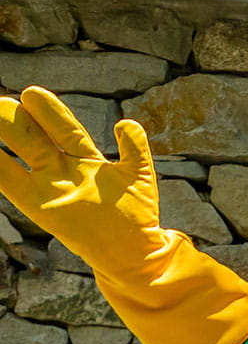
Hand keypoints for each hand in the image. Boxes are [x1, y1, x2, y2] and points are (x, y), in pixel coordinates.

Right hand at [0, 87, 162, 273]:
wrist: (133, 250)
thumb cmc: (135, 211)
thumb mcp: (138, 174)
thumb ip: (134, 148)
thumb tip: (126, 124)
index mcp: (83, 157)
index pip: (62, 128)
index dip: (48, 112)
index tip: (31, 93)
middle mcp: (61, 169)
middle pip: (33, 137)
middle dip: (15, 119)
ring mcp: (50, 187)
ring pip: (20, 156)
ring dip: (4, 136)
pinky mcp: (41, 209)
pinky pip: (8, 183)